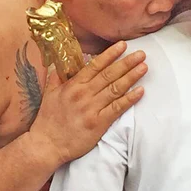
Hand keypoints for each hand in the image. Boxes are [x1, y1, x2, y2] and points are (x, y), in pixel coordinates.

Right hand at [29, 41, 145, 165]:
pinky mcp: (98, 123)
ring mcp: (92, 108)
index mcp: (73, 85)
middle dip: (126, 63)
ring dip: (131, 77)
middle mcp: (84, 94)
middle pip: (109, 75)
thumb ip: (57, 77)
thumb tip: (61, 63)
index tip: (122, 46)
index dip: (110, 54)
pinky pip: (117, 108)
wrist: (47, 144)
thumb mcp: (49, 93)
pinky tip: (140, 91)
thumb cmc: (48, 119)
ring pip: (115, 89)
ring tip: (143, 68)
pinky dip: (130, 99)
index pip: (95, 65)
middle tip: (141, 54)